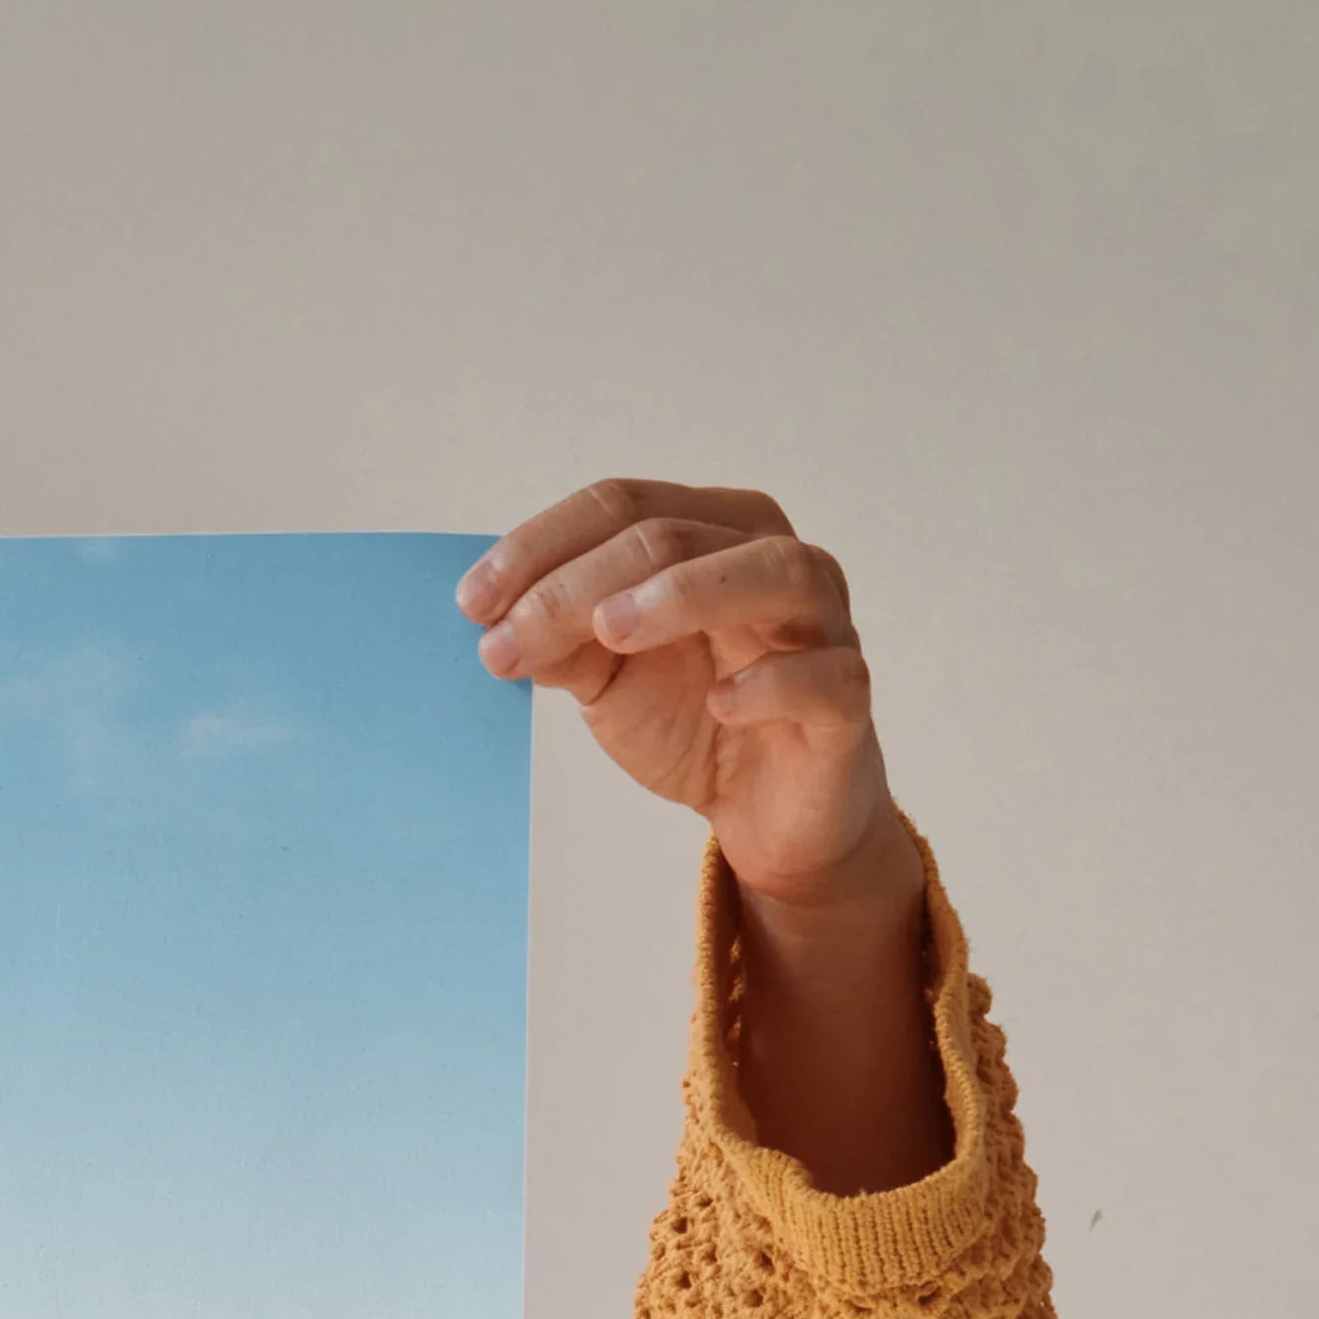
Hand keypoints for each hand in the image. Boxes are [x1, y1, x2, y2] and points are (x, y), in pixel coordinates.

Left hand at [463, 479, 946, 1187]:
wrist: (765, 812)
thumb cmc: (694, 718)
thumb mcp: (608, 678)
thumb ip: (561, 641)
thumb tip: (496, 623)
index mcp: (712, 534)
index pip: (624, 506)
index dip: (542, 546)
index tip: (472, 603)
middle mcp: (773, 560)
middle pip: (676, 535)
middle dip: (580, 583)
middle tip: (509, 637)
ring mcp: (822, 625)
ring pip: (771, 573)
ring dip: (685, 593)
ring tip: (610, 631)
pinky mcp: (846, 701)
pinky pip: (825, 676)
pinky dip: (773, 682)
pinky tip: (721, 701)